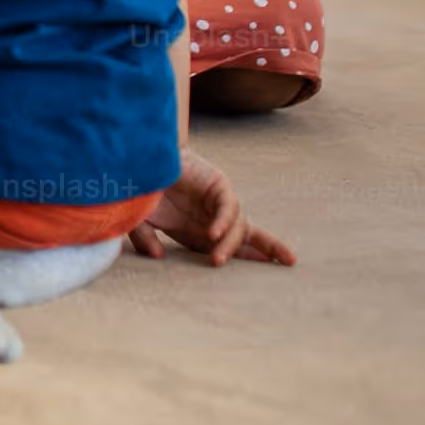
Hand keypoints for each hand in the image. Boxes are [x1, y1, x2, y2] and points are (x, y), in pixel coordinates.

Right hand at [129, 147, 295, 266]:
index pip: (224, 247)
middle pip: (245, 235)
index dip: (242, 257)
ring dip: (230, 245)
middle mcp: (211, 216)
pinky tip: (212, 234)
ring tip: (218, 260)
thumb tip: (157, 256)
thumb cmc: (137, 187)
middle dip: (266, 248)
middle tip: (287, 262)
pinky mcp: (217, 184)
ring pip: (238, 226)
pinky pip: (227, 207)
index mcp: (195, 228)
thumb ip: (144, 238)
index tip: (261, 268)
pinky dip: (223, 221)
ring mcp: (216, 200)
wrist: (137, 155)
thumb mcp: (138, 220)